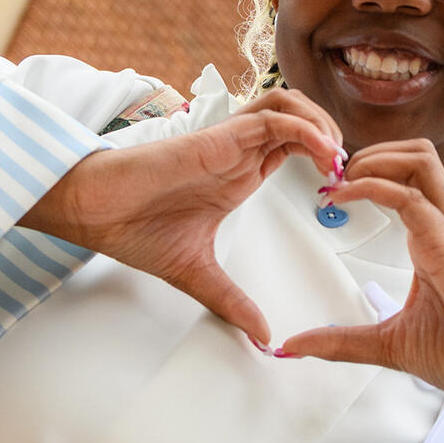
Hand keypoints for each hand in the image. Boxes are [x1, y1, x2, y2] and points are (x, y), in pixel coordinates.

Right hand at [22, 90, 342, 344]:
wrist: (93, 212)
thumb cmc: (132, 230)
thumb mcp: (198, 275)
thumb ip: (232, 302)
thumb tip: (261, 337)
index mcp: (237, 175)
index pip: (294, 146)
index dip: (324, 159)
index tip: (341, 189)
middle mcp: (237, 152)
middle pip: (299, 117)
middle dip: (333, 136)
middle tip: (350, 172)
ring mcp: (228, 140)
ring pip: (289, 105)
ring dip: (322, 124)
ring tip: (338, 158)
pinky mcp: (217, 137)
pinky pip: (271, 117)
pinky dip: (304, 128)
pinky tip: (321, 153)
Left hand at [274, 142, 443, 425]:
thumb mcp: (388, 345)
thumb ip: (342, 341)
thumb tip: (295, 346)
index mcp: (431, 242)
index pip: (405, 182)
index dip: (367, 175)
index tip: (329, 192)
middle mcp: (443, 228)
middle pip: (416, 156)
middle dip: (371, 153)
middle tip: (332, 176)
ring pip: (420, 161)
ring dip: (375, 159)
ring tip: (342, 180)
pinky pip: (413, 200)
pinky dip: (375, 188)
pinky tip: (346, 198)